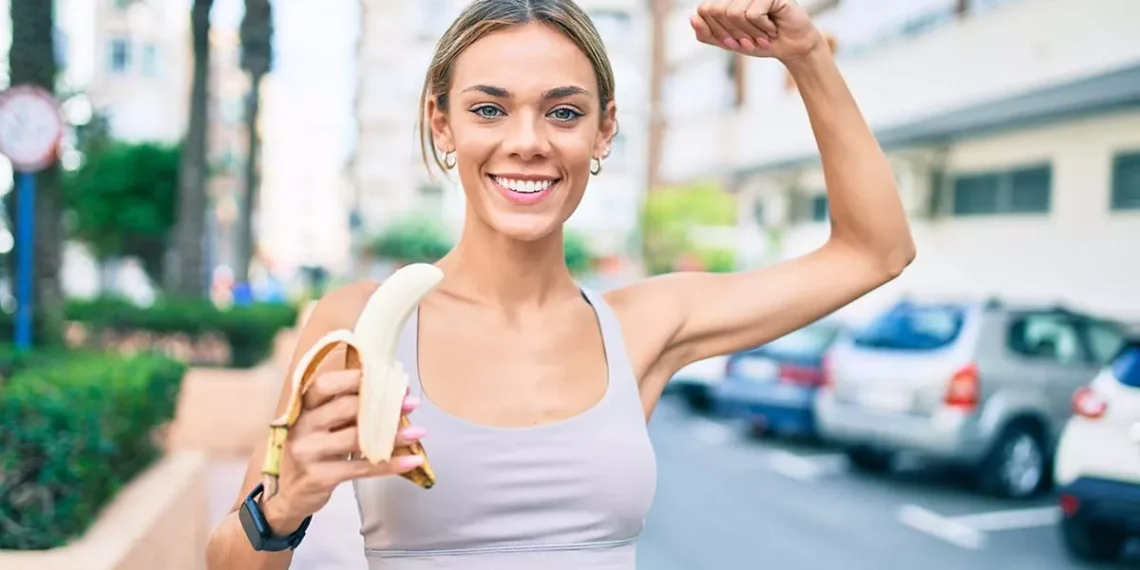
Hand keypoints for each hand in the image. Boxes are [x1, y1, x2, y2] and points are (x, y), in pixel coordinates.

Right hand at [263, 370, 425, 532]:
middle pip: (344, 407)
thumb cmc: (314, 454)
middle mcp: (302, 427)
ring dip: (392, 435)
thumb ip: (343, 411)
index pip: (326, 384)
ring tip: (419, 432)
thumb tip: (390, 394)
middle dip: (382, 404)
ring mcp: (308, 453)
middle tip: (411, 403)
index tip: (388, 378)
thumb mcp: (321, 428)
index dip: (356, 378)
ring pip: (356, 439)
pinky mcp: (318, 477)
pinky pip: (360, 468)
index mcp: (303, 408)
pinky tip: (411, 461)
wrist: (290, 496)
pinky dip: (389, 465)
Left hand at [690, 0, 823, 62]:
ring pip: (734, 13)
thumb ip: (707, 34)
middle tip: (749, 42)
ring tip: (763, 37)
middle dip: (733, 34)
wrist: (791, 47)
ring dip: (749, 33)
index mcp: (726, 0)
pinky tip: (772, 28)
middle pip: (717, 11)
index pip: (704, 10)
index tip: (734, 42)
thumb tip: (692, 18)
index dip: (717, 31)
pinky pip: (753, 13)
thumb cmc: (760, 43)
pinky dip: (762, 28)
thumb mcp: (728, 43)